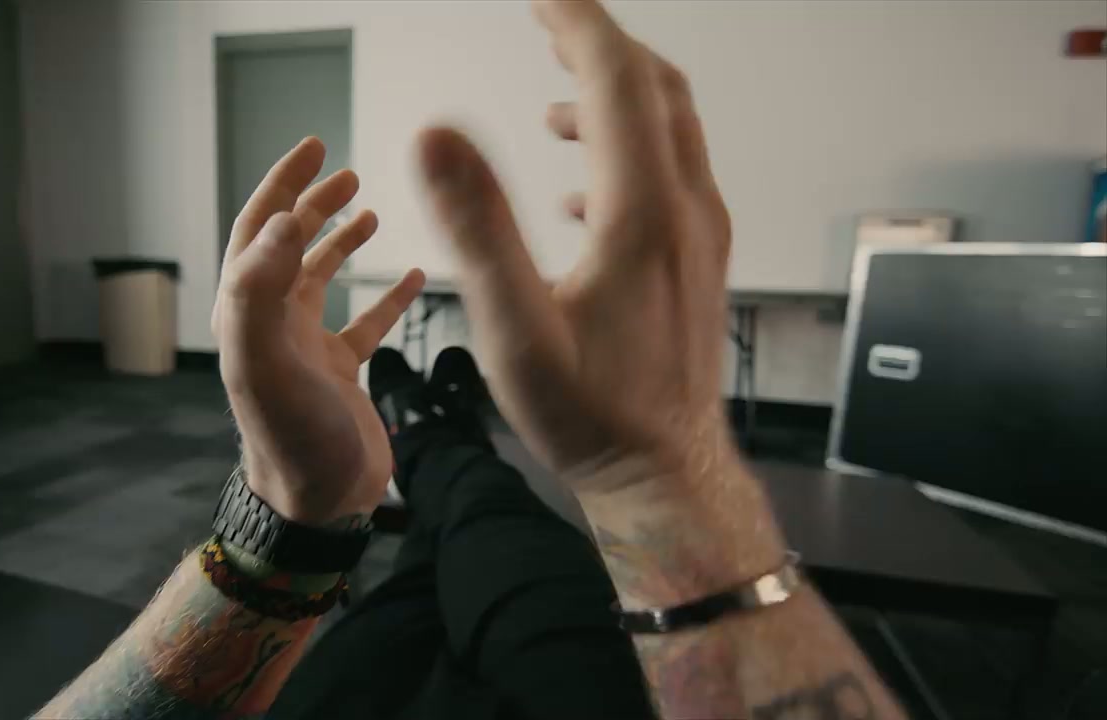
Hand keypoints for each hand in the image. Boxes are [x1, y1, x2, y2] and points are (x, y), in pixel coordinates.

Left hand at [213, 137, 423, 525]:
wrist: (316, 504)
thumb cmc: (289, 436)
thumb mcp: (264, 361)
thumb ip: (260, 290)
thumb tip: (279, 221)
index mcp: (247, 312)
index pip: (258, 231)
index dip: (281, 186)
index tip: (314, 147)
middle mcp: (272, 324)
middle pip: (287, 247)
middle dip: (312, 204)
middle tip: (348, 174)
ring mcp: (307, 349)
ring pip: (321, 280)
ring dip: (341, 242)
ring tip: (370, 213)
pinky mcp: (340, 374)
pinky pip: (365, 324)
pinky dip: (388, 297)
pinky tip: (416, 277)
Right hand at [417, 0, 733, 491]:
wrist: (665, 476)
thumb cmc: (593, 415)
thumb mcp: (516, 328)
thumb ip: (476, 226)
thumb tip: (434, 134)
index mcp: (643, 213)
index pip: (617, 80)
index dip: (577, 23)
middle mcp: (685, 213)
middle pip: (655, 92)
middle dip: (600, 47)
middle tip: (548, 24)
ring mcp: (699, 239)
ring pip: (670, 136)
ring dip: (615, 102)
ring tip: (555, 109)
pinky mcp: (697, 266)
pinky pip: (669, 182)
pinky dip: (624, 159)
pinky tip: (578, 195)